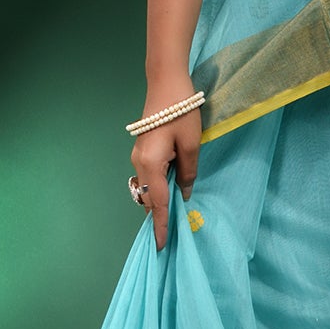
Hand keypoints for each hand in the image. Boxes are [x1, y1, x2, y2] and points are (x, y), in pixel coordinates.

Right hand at [131, 88, 198, 251]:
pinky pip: (147, 177)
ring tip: (172, 217)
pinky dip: (155, 189)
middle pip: (146, 198)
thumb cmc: (181, 111)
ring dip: (156, 202)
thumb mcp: (191, 145)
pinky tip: (169, 192)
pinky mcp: (142, 150)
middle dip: (156, 216)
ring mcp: (138, 156)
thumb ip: (188, 172)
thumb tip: (184, 192)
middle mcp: (138, 163)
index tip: (160, 245)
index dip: (160, 224)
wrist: (166, 83)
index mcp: (150, 164)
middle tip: (170, 236)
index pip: (155, 202)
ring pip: (145, 188)